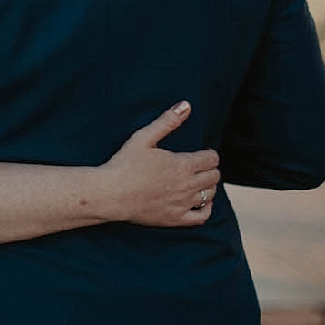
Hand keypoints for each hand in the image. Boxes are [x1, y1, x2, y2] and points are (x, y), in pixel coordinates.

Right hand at [98, 101, 220, 227]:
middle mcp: (187, 185)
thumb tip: (186, 105)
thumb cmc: (124, 164)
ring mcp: (182, 203)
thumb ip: (167, 121)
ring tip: (198, 182)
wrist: (111, 194)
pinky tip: (200, 203)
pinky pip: (202, 216)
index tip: (201, 154)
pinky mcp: (175, 218)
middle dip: (209, 169)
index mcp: (182, 164)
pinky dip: (206, 209)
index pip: (212, 158)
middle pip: (214, 176)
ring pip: (210, 194)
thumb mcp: (144, 137)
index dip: (209, 154)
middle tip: (199, 167)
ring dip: (208, 187)